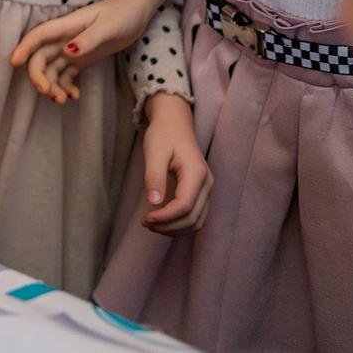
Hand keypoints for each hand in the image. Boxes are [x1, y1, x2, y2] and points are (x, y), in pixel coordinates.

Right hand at [10, 0, 168, 103]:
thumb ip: (88, 39)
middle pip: (41, 57)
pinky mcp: (80, 60)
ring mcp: (71, 50)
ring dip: (52, 86)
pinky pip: (66, 75)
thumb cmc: (121, 14)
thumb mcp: (107, 27)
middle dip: (39, 76)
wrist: (135, 14)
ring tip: (63, 100)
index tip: (14, 63)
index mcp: (66, 26)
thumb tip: (67, 51)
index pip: (38, 36)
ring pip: (52, 70)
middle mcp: (64, 39)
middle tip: (48, 93)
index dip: (24, 48)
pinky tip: (75, 96)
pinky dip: (66, 87)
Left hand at [139, 93, 211, 234]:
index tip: (145, 219)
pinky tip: (163, 221)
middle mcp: (207, 184)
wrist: (175, 123)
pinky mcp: (201, 192)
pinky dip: (181, 224)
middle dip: (169, 227)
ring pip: (197, 221)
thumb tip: (154, 203)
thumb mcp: (154, 152)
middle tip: (145, 223)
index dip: (165, 218)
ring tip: (152, 224)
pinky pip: (196, 216)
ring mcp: (207, 189)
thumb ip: (154, 176)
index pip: (184, 206)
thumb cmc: (163, 135)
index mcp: (196, 174)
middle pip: (193, 219)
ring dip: (175, 229)